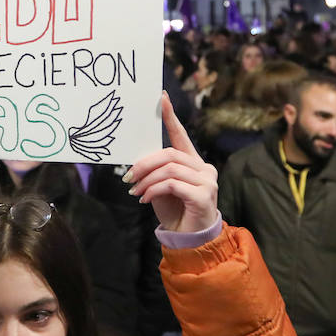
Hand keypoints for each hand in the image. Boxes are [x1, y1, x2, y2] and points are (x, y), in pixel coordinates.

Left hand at [123, 92, 218, 232]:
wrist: (188, 237)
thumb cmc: (174, 209)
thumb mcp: (160, 186)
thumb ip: (156, 170)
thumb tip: (136, 159)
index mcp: (193, 162)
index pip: (180, 135)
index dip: (170, 117)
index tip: (161, 98)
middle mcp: (204, 168)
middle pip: (170, 154)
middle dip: (145, 163)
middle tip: (129, 176)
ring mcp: (207, 181)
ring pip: (169, 169)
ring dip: (147, 179)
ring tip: (136, 190)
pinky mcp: (204, 195)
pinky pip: (172, 184)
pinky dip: (154, 190)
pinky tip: (145, 199)